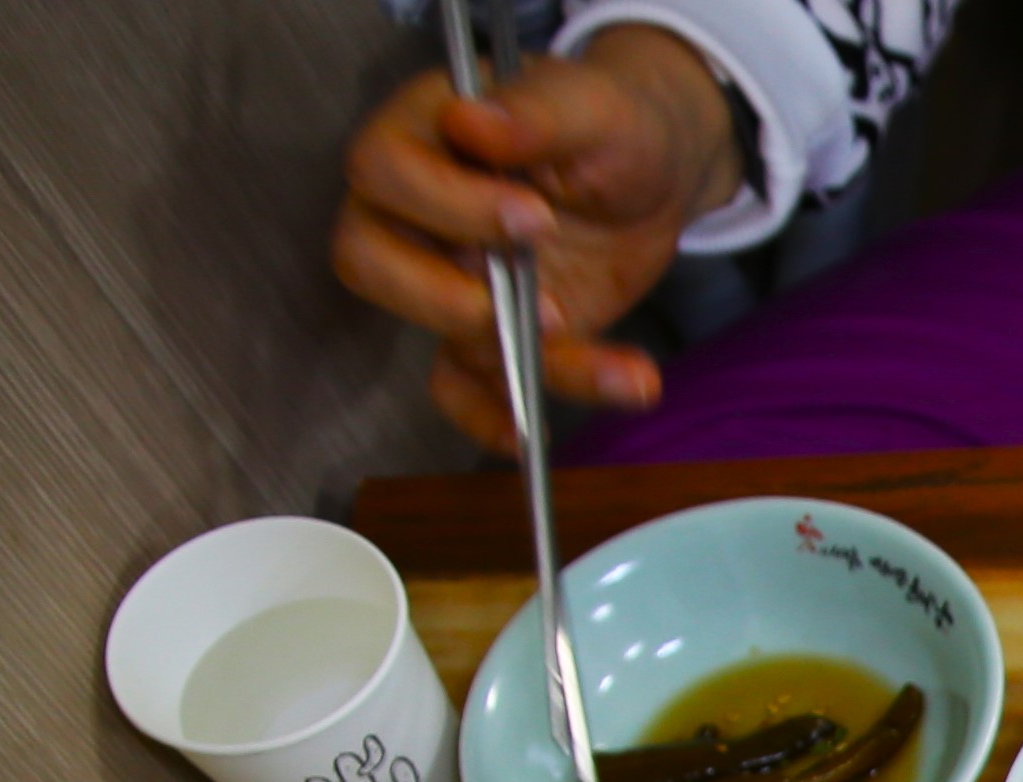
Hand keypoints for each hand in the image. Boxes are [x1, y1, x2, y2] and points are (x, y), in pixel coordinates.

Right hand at [330, 27, 740, 453]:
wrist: (654, 175)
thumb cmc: (613, 124)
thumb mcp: (594, 104)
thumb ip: (538, 110)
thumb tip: (475, 123)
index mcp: (423, 133)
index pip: (386, 172)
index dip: (448, 206)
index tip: (536, 218)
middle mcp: (415, 208)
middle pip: (368, 258)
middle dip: (446, 297)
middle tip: (545, 307)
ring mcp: (446, 274)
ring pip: (431, 334)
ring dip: (517, 365)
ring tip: (611, 363)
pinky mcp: (485, 330)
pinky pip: (463, 386)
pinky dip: (496, 416)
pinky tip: (535, 435)